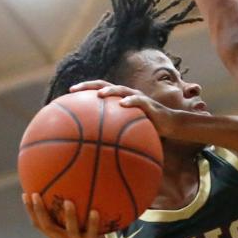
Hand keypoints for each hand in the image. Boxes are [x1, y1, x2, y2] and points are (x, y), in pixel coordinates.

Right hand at [22, 195, 116, 237]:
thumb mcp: (72, 229)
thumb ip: (65, 215)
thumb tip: (62, 189)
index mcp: (56, 236)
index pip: (38, 224)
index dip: (30, 211)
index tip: (25, 194)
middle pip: (48, 226)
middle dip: (40, 211)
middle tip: (36, 195)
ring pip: (71, 230)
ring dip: (69, 216)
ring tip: (68, 201)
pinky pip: (92, 232)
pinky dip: (93, 222)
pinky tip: (94, 210)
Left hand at [69, 80, 207, 143]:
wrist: (171, 125)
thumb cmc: (149, 130)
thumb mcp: (128, 133)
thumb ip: (113, 136)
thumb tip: (94, 153)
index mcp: (118, 100)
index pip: (97, 91)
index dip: (82, 90)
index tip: (66, 94)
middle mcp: (125, 95)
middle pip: (103, 85)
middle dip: (88, 86)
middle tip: (73, 90)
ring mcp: (137, 97)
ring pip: (120, 89)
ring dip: (109, 91)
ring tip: (99, 95)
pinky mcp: (149, 103)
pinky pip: (138, 101)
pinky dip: (130, 101)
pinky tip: (123, 105)